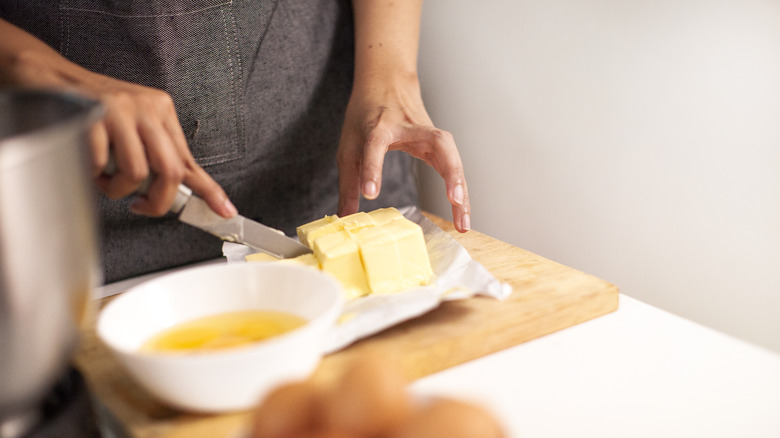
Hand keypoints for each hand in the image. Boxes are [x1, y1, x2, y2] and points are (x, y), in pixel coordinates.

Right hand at [86, 74, 236, 217]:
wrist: (46, 76)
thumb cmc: (91, 108)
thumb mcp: (133, 127)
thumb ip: (155, 155)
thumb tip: (177, 192)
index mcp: (161, 110)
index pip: (189, 160)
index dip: (209, 190)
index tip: (226, 212)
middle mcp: (146, 107)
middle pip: (170, 170)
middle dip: (157, 201)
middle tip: (140, 206)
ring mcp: (120, 109)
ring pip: (137, 172)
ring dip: (117, 189)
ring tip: (103, 178)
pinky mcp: (92, 115)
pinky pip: (101, 164)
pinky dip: (92, 175)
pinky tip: (86, 163)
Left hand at [337, 76, 470, 231]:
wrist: (387, 83)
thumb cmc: (366, 116)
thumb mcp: (349, 148)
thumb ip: (348, 184)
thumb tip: (345, 218)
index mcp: (379, 126)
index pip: (376, 145)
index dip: (372, 169)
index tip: (370, 194)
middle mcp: (409, 127)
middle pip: (437, 142)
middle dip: (449, 172)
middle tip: (454, 200)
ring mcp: (428, 132)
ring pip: (452, 155)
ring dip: (461, 187)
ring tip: (462, 221)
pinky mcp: (438, 142)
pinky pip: (452, 164)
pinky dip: (459, 188)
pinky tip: (462, 210)